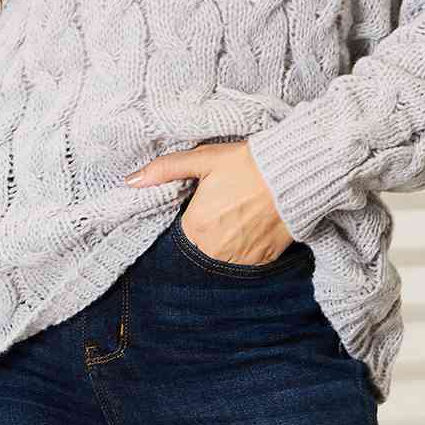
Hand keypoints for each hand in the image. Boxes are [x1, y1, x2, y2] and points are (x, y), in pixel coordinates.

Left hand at [124, 139, 292, 266]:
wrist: (294, 175)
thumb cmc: (247, 165)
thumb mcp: (203, 159)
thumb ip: (165, 170)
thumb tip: (131, 181)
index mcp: (195, 228)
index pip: (177, 238)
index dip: (185, 223)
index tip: (195, 211)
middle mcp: (214, 251)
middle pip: (197, 252)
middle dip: (202, 236)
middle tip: (217, 213)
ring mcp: (240, 260)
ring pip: (219, 261)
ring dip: (221, 247)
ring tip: (234, 221)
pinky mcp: (262, 262)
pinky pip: (243, 265)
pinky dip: (242, 252)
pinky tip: (248, 230)